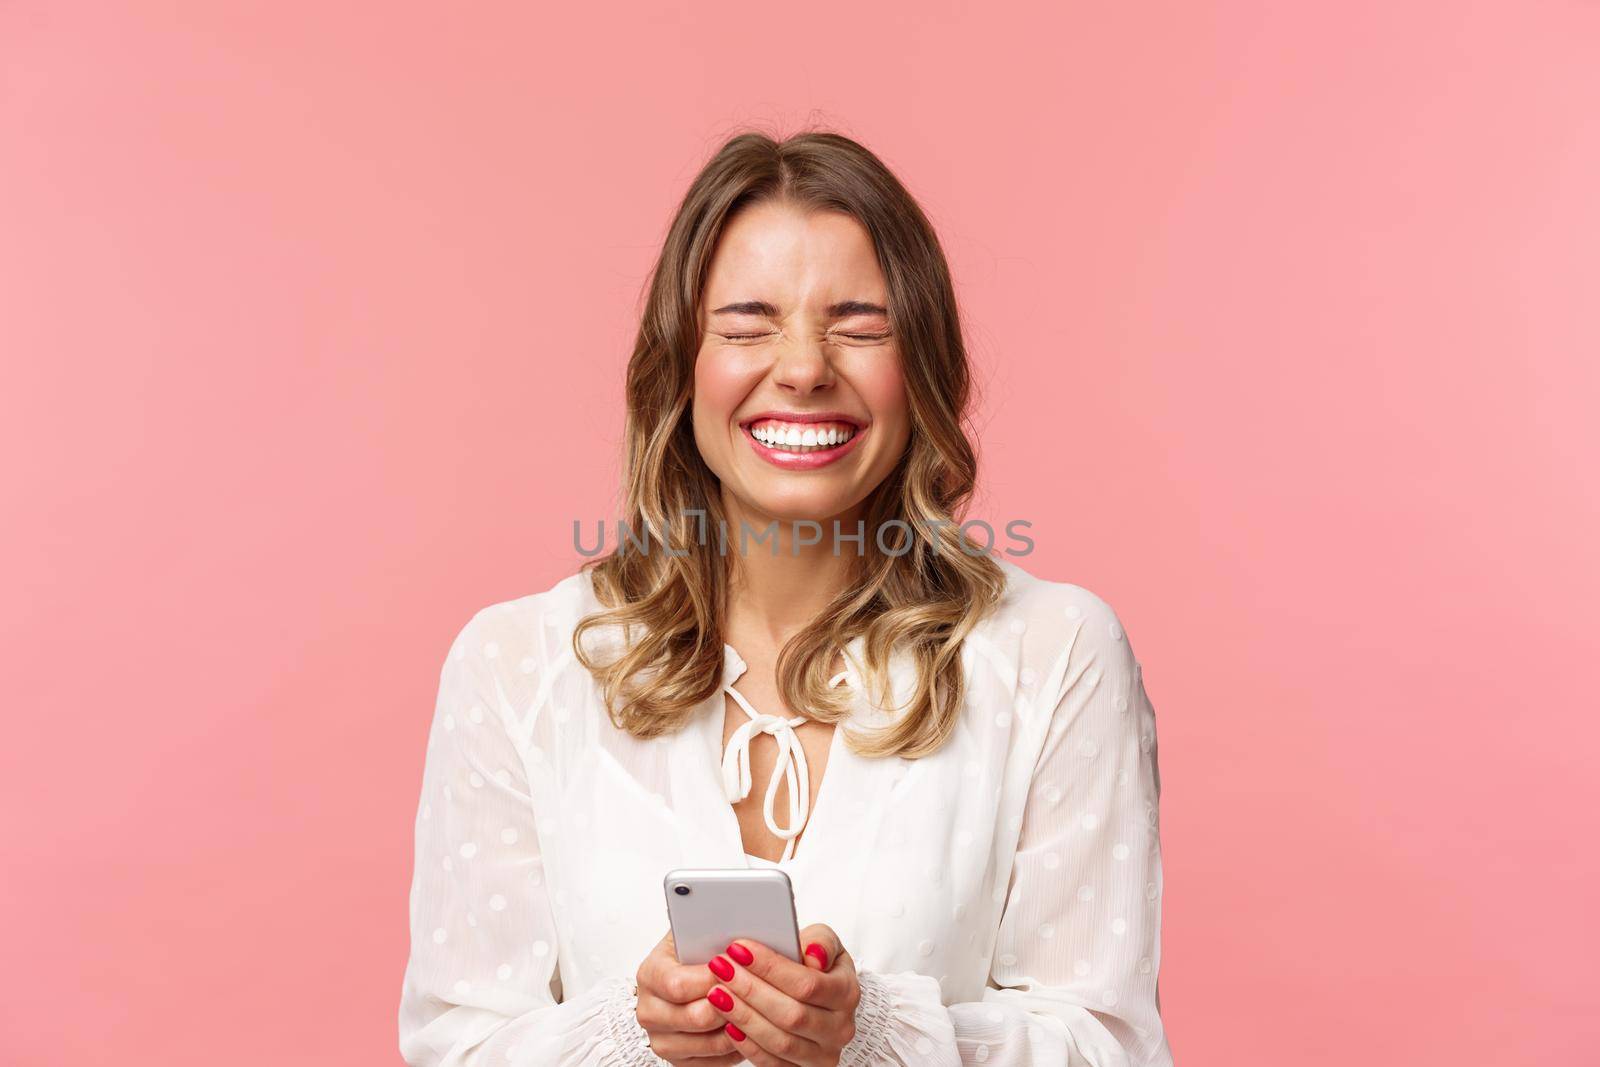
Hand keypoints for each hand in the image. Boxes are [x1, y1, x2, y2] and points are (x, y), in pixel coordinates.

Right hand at [635, 930, 746, 1064]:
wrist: (686, 972)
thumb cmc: (696, 951)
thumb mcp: (697, 931)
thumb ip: (711, 931)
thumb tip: (738, 941)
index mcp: (650, 974)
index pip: (678, 984)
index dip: (714, 978)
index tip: (739, 967)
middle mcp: (649, 1010)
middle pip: (695, 1018)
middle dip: (731, 1004)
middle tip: (755, 991)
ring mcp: (661, 1038)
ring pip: (708, 1044)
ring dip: (736, 1028)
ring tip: (756, 1010)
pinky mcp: (677, 1060)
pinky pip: (711, 1063)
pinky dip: (734, 1049)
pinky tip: (746, 1030)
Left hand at [701, 923, 859, 1066]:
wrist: (823, 1001)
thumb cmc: (818, 966)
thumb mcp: (825, 944)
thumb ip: (821, 941)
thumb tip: (813, 954)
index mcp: (847, 993)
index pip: (807, 984)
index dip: (770, 967)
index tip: (738, 949)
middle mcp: (840, 1029)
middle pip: (791, 1014)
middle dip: (750, 990)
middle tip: (720, 968)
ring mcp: (823, 1055)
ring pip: (780, 1042)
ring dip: (744, 1017)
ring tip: (717, 993)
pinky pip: (772, 1063)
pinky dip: (747, 1045)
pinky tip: (728, 1024)